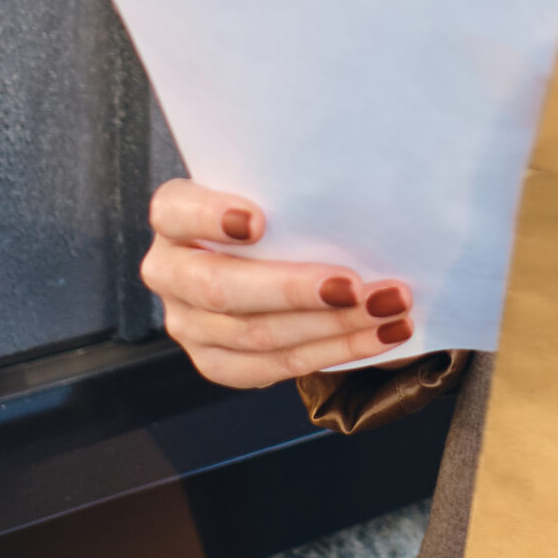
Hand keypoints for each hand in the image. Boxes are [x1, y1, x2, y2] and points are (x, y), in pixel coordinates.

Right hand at [140, 178, 416, 387]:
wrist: (263, 253)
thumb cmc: (278, 210)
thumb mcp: (274, 189)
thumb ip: (291, 192)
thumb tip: (358, 192)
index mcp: (174, 217)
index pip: (176, 211)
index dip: (211, 217)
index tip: (256, 222)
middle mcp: (169, 271)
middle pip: (220, 287)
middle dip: (293, 289)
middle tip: (353, 286)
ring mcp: (187, 323)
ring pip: (255, 335)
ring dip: (331, 327)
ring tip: (389, 310)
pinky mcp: (215, 362)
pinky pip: (273, 367)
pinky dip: (334, 352)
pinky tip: (378, 337)